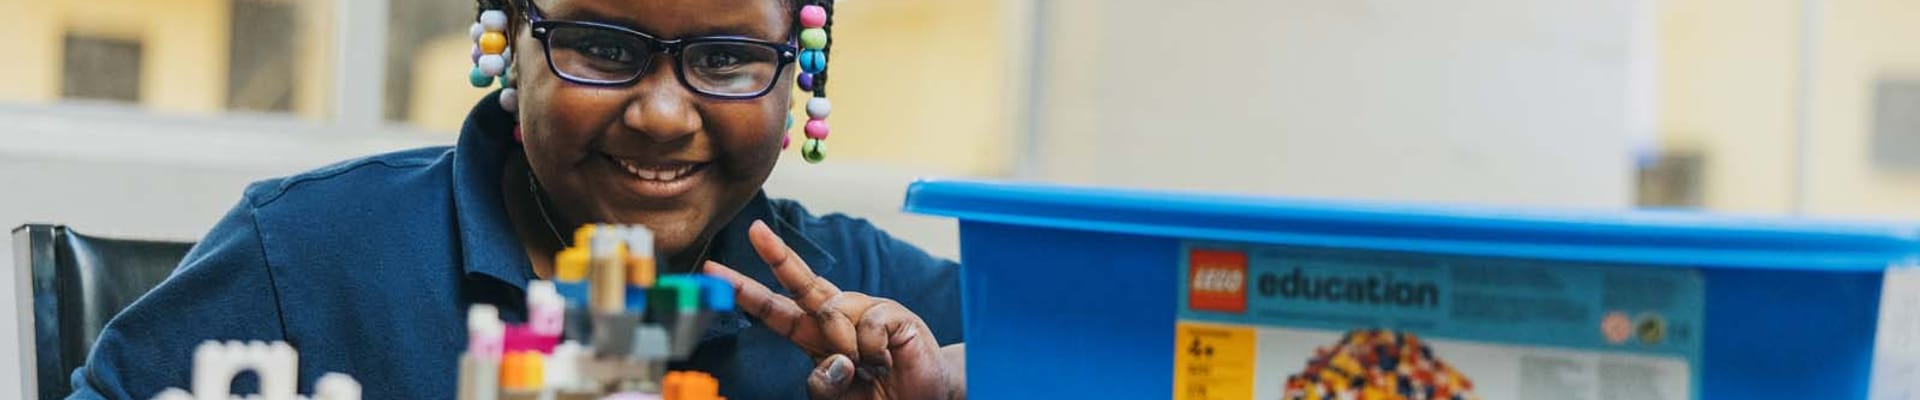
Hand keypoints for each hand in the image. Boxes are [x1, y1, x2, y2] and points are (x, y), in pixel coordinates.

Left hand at [704, 220, 962, 399]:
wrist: (927, 398)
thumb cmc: (879, 396)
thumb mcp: (838, 398)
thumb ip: (823, 384)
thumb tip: (836, 358)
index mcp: (816, 336)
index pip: (776, 311)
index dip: (747, 292)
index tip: (716, 273)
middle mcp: (838, 315)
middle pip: (800, 282)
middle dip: (775, 255)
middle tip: (755, 231)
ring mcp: (865, 310)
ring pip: (831, 313)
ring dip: (845, 349)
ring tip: (870, 368)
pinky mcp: (892, 312)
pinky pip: (867, 325)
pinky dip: (872, 351)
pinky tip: (887, 359)